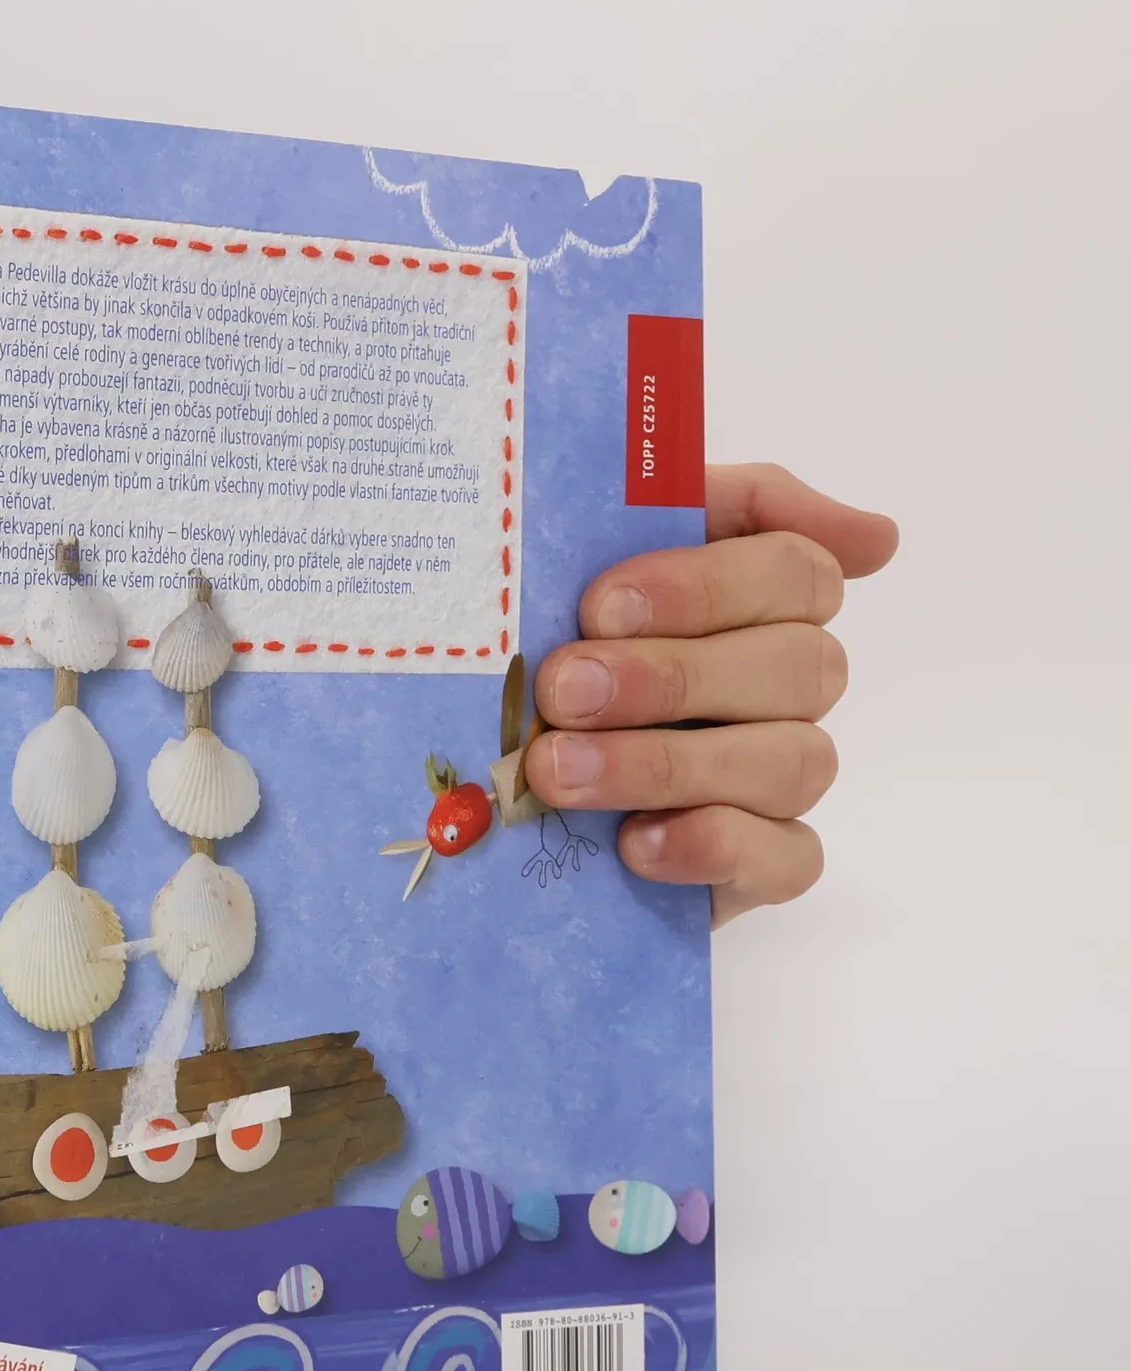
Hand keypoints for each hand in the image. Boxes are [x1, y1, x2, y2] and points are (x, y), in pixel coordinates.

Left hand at [523, 464, 898, 926]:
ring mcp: (782, 775)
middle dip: (668, 677)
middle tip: (561, 690)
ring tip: (557, 771)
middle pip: (798, 665)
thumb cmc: (557, 650)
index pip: (795, 570)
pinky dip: (712, 846)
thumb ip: (688, 506)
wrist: (495, 790)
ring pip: (791, 761)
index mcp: (761, 598)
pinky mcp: (765, 864)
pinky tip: (633, 842)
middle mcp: (789, 684)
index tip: (601, 606)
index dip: (703, 586)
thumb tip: (876, 537)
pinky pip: (790, 858)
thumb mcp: (592, 556)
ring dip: (663, 763)